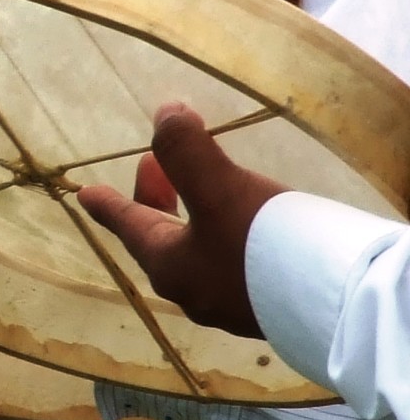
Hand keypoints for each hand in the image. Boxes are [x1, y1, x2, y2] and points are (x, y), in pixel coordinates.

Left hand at [77, 103, 287, 337]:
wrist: (335, 305)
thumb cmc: (263, 246)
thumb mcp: (218, 190)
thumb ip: (186, 152)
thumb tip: (164, 113)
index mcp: (170, 266)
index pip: (130, 226)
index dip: (109, 204)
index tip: (85, 194)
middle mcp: (192, 292)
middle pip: (160, 239)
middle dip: (154, 200)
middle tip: (152, 167)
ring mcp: (228, 304)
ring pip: (194, 253)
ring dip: (189, 217)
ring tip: (202, 190)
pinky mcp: (264, 306)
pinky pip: (228, 266)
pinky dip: (221, 237)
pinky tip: (244, 228)